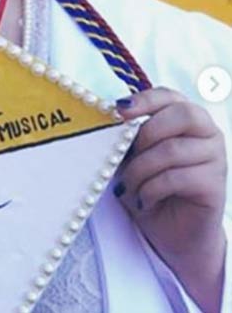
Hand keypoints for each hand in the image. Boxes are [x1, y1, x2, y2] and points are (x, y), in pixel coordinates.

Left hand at [115, 88, 226, 312]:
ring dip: (141, 169)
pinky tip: (143, 199)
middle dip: (147, 132)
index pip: (169, 95)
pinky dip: (151, 189)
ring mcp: (215, 158)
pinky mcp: (214, 185)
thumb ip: (128, 133)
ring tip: (129, 185)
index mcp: (184, 117)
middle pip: (183, 114)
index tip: (119, 110)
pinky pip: (177, 178)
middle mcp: (206, 132)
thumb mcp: (131, 155)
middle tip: (127, 154)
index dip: (145, 100)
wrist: (168, 231)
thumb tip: (112, 115)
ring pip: (173, 149)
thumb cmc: (147, 184)